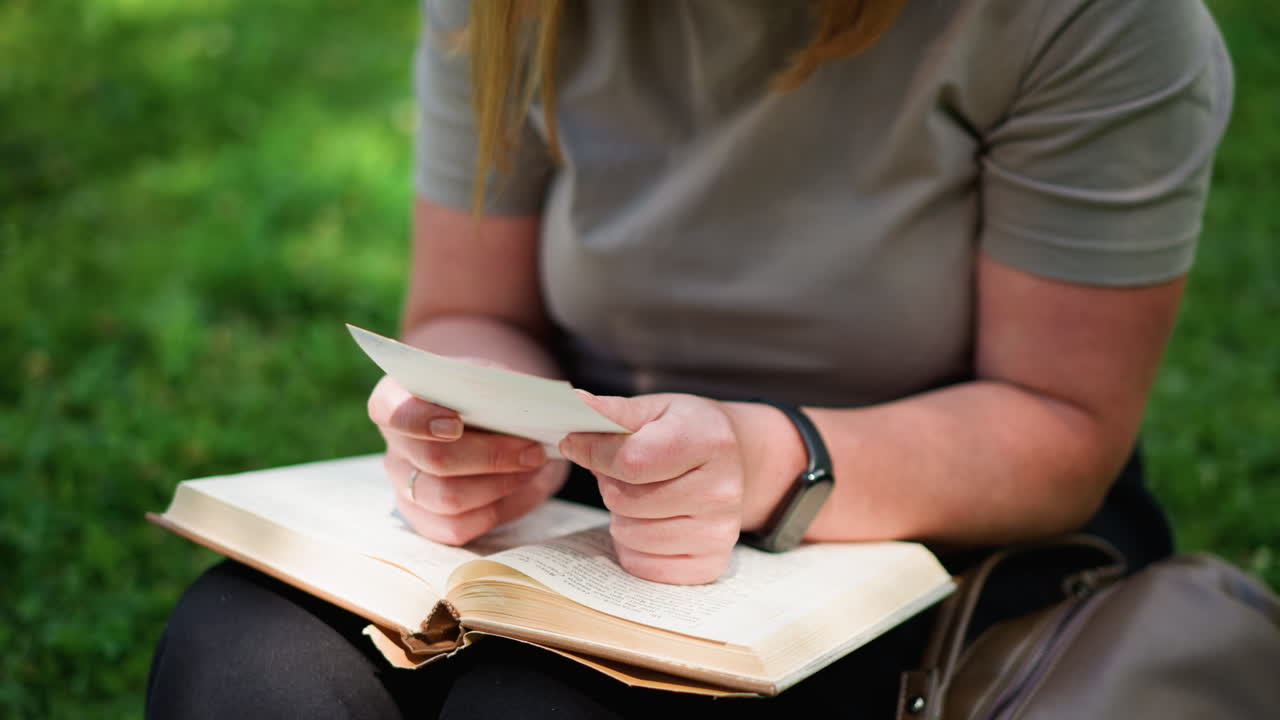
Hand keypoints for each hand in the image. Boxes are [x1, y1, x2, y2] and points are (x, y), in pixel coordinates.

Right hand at [367, 372, 567, 544]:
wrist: (501, 426)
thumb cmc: (493, 397)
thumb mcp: (497, 381)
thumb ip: (500, 391)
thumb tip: (522, 410)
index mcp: (399, 398)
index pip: (390, 410)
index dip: (418, 419)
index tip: (457, 424)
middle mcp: (396, 444)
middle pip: (433, 458)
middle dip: (491, 456)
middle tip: (532, 450)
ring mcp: (405, 485)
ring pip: (447, 497)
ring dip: (499, 484)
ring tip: (530, 468)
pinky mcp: (425, 519)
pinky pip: (455, 527)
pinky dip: (494, 510)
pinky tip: (515, 490)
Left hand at [560, 392, 746, 584]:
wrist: (738, 462)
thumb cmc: (689, 431)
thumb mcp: (657, 408)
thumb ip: (614, 411)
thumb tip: (576, 404)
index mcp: (710, 442)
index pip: (631, 461)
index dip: (592, 452)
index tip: (576, 444)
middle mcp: (721, 490)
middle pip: (624, 501)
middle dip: (609, 483)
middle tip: (623, 471)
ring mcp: (718, 532)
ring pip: (629, 535)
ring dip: (620, 516)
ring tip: (639, 495)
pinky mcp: (710, 564)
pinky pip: (642, 565)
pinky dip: (633, 547)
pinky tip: (648, 522)